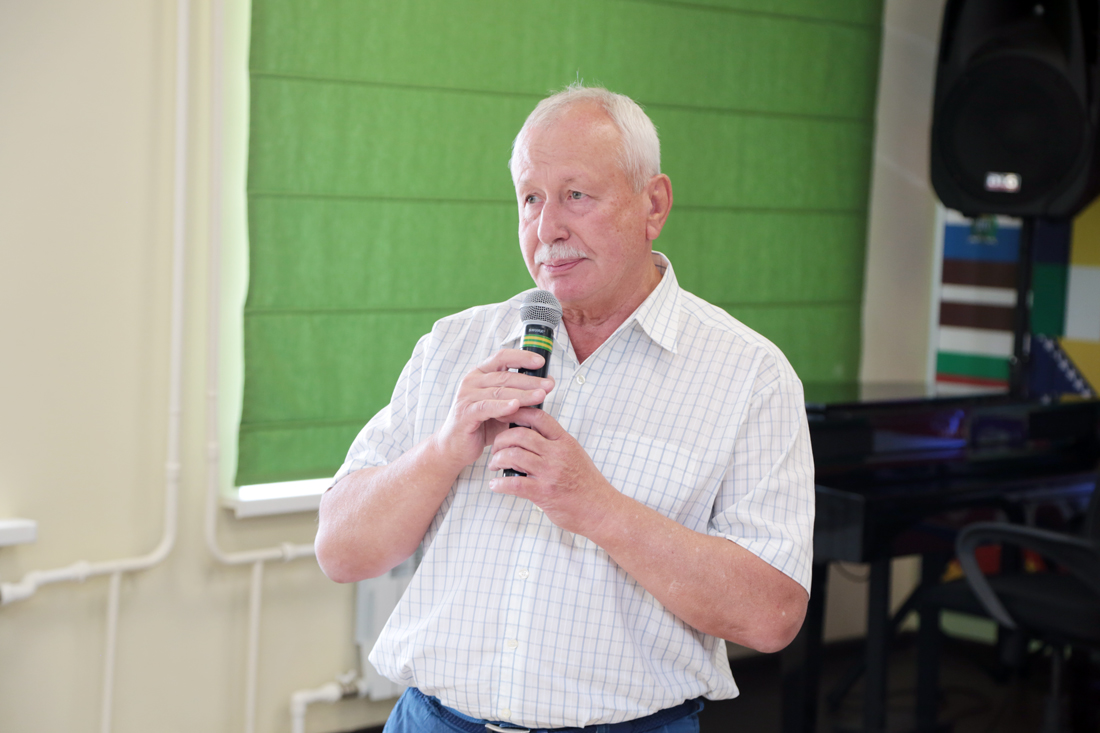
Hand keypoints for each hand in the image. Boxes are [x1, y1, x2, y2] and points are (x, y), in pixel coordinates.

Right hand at [432, 350, 554, 469]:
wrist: (456, 447)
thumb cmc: (482, 426)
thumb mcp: (503, 407)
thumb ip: (518, 396)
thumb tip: (546, 386)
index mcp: (481, 374)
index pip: (502, 357)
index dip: (522, 357)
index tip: (540, 362)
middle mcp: (472, 381)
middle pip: (505, 376)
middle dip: (530, 381)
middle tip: (549, 386)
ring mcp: (466, 396)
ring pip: (499, 391)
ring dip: (522, 394)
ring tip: (540, 396)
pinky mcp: (465, 412)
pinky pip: (486, 407)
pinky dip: (502, 406)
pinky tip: (516, 406)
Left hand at [488, 407, 617, 537]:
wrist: (602, 510)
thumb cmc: (588, 485)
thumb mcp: (575, 455)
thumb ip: (555, 444)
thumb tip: (532, 437)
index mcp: (565, 442)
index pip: (538, 417)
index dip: (517, 412)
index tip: (504, 414)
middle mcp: (557, 454)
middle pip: (521, 434)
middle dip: (501, 439)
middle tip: (495, 448)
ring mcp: (550, 473)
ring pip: (514, 455)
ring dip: (497, 459)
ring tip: (494, 465)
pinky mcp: (544, 492)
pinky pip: (515, 484)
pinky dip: (500, 484)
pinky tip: (495, 485)